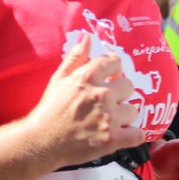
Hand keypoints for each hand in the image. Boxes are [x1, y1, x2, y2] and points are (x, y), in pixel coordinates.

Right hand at [24, 34, 144, 167]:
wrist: (41, 143)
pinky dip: (132, 135)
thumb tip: (88, 36)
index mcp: (88, 76)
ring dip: (124, 116)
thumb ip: (75, 57)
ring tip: (110, 121)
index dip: (114, 70)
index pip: (115, 61)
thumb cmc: (49, 110)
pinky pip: (137, 134)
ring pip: (133, 110)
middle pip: (128, 86)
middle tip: (107, 103)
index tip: (110, 78)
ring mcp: (108, 117)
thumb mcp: (58, 78)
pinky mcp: (112, 139)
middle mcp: (101, 94)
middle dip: (120, 93)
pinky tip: (122, 135)